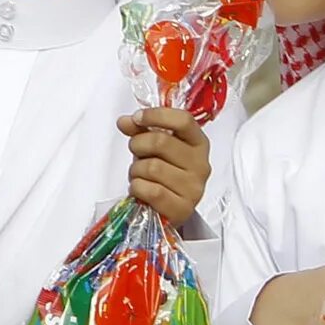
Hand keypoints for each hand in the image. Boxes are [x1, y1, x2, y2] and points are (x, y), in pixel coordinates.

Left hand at [119, 106, 213, 225]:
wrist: (167, 209)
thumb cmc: (163, 175)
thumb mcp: (152, 148)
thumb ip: (140, 131)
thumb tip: (124, 121)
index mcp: (198, 143)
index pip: (183, 120)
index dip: (156, 115)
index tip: (137, 118)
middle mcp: (201, 164)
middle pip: (161, 142)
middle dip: (138, 145)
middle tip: (136, 153)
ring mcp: (194, 188)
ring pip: (152, 167)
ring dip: (136, 170)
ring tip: (140, 176)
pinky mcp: (182, 208)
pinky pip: (150, 190)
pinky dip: (137, 188)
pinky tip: (141, 190)